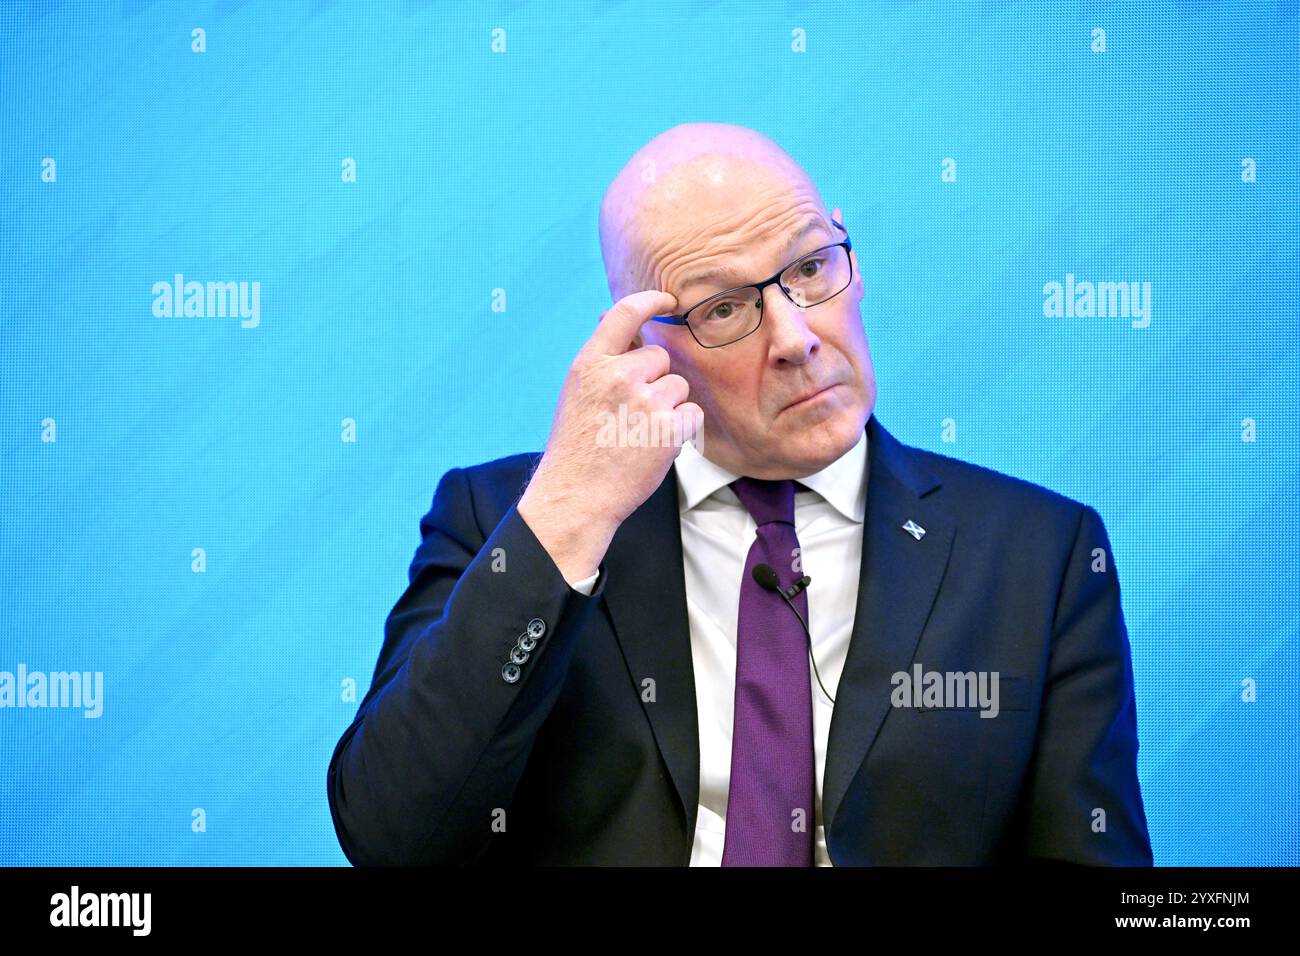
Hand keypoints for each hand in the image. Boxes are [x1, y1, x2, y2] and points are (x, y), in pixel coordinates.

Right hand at [517, 290, 703, 582]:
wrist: (577, 494)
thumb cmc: (578, 444)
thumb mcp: (577, 390)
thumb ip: (602, 357)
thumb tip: (616, 316)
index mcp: (591, 363)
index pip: (626, 313)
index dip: (652, 300)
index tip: (668, 301)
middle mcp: (618, 376)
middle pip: (660, 357)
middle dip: (655, 380)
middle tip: (632, 411)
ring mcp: (645, 403)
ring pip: (678, 386)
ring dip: (668, 406)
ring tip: (640, 431)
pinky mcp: (668, 430)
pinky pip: (691, 412)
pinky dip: (681, 428)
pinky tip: (656, 443)